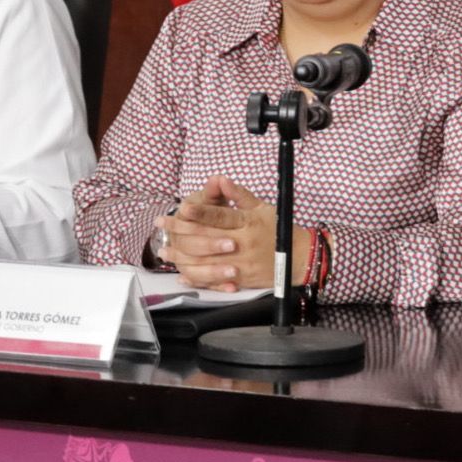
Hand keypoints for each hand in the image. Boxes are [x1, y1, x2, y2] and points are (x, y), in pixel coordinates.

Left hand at [154, 175, 307, 290]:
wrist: (299, 258)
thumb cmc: (279, 230)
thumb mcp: (263, 208)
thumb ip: (240, 196)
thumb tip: (221, 180)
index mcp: (249, 223)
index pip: (220, 216)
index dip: (200, 212)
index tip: (182, 207)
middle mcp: (243, 244)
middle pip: (206, 238)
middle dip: (181, 230)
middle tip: (162, 223)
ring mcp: (240, 264)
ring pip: (205, 262)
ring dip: (181, 256)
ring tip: (164, 249)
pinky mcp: (240, 279)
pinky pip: (214, 281)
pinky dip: (196, 279)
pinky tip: (181, 274)